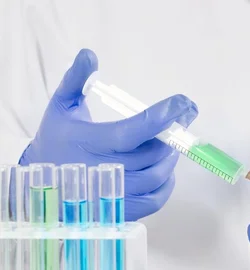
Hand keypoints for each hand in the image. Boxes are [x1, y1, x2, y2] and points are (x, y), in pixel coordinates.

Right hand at [18, 49, 198, 220]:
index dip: (164, 116)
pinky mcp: (124, 211)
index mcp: (93, 142)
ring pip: (158, 175)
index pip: (137, 130)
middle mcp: (107, 171)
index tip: (185, 103)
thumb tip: (90, 54)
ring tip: (171, 143)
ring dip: (170, 157)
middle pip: (154, 153)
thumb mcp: (61, 107)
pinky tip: (164, 168)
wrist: (42, 184)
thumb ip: (76, 80)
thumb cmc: (56, 141)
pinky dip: (167, 183)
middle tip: (182, 120)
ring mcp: (117, 194)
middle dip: (173, 134)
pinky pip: (157, 199)